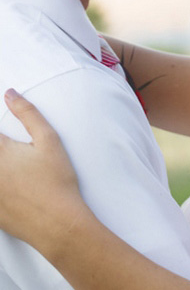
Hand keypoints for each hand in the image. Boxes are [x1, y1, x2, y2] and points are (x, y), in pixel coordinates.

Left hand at [0, 89, 82, 251]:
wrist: (58, 223)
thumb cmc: (57, 180)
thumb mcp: (49, 140)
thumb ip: (28, 113)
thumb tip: (10, 93)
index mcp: (0, 150)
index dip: (0, 136)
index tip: (5, 140)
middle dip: (2, 149)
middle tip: (16, 157)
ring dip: (2, 167)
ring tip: (12, 167)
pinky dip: (0, 186)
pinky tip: (11, 186)